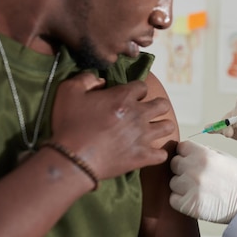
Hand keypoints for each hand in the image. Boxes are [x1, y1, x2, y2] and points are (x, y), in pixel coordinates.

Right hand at [49, 72, 174, 179]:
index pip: (142, 86)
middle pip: (163, 104)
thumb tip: (100, 80)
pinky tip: (149, 153)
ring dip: (161, 127)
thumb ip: (86, 78)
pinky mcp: (143, 156)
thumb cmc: (69, 124)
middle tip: (145, 112)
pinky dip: (157, 154)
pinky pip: (162, 154)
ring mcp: (143, 136)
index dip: (136, 91)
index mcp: (123, 97)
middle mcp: (138, 114)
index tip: (129, 97)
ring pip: (168, 126)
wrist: (73, 158)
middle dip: (156, 106)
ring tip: (152, 131)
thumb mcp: (68, 91)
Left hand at [169, 141, 236, 223]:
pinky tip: (195, 198)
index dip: (186, 153)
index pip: (181, 147)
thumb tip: (187, 150)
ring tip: (199, 188)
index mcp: (204, 155)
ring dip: (182, 185)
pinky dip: (181, 200)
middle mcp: (195, 170)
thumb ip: (204, 152)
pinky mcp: (189, 206)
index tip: (191, 159)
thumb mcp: (225, 157)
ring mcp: (191, 189)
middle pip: (174, 163)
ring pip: (173, 182)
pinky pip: (173, 199)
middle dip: (183, 168)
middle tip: (196, 175)